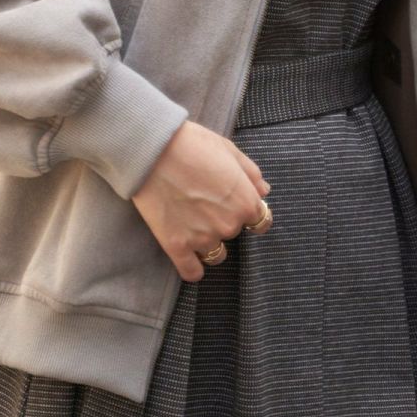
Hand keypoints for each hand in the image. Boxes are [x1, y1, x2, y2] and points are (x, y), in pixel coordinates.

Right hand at [131, 120, 272, 280]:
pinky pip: (192, 272)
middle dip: (224, 220)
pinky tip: (188, 255)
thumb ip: (251, 173)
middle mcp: (228, 225)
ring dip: (209, 242)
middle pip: (234, 233)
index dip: (251, 213)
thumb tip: (263, 191)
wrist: (153, 151)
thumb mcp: (229, 150)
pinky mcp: (177, 247)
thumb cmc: (193, 144)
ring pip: (216, 254)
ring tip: (193, 222)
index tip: (237, 206)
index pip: (261, 221)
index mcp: (245, 202)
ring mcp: (202, 239)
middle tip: (205, 201)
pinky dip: (193, 267)